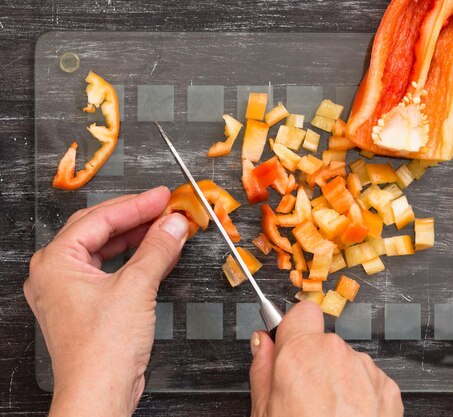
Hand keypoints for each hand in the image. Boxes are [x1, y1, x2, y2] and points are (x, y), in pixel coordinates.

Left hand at [24, 187, 187, 416]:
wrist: (100, 394)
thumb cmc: (101, 351)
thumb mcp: (136, 287)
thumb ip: (158, 248)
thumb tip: (173, 224)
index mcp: (55, 262)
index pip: (100, 218)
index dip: (136, 204)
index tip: (162, 196)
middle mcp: (55, 274)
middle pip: (99, 230)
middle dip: (135, 218)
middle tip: (165, 208)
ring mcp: (69, 291)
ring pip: (104, 250)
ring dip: (136, 238)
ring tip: (164, 227)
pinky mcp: (85, 306)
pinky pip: (109, 270)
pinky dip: (133, 259)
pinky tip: (153, 254)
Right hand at [249, 302, 403, 416]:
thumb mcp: (264, 411)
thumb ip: (262, 368)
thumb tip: (262, 343)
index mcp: (301, 354)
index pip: (302, 312)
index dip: (294, 329)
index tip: (289, 345)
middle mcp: (336, 354)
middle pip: (323, 342)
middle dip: (314, 362)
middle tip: (303, 397)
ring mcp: (365, 370)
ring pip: (347, 362)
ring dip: (338, 380)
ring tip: (327, 416)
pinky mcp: (387, 388)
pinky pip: (368, 381)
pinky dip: (361, 396)